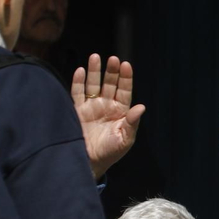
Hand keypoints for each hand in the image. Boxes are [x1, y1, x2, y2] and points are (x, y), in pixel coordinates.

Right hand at [71, 54, 144, 180]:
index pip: (125, 90)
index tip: (126, 65)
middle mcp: (106, 105)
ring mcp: (91, 107)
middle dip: (111, 71)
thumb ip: (132, 122)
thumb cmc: (111, 152)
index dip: (125, 78)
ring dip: (94, 71)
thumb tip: (141, 107)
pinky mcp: (77, 111)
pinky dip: (78, 82)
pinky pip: (77, 93)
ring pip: (93, 85)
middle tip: (113, 59)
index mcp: (121, 111)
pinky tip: (81, 71)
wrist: (90, 162)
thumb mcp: (125, 138)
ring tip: (95, 57)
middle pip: (109, 83)